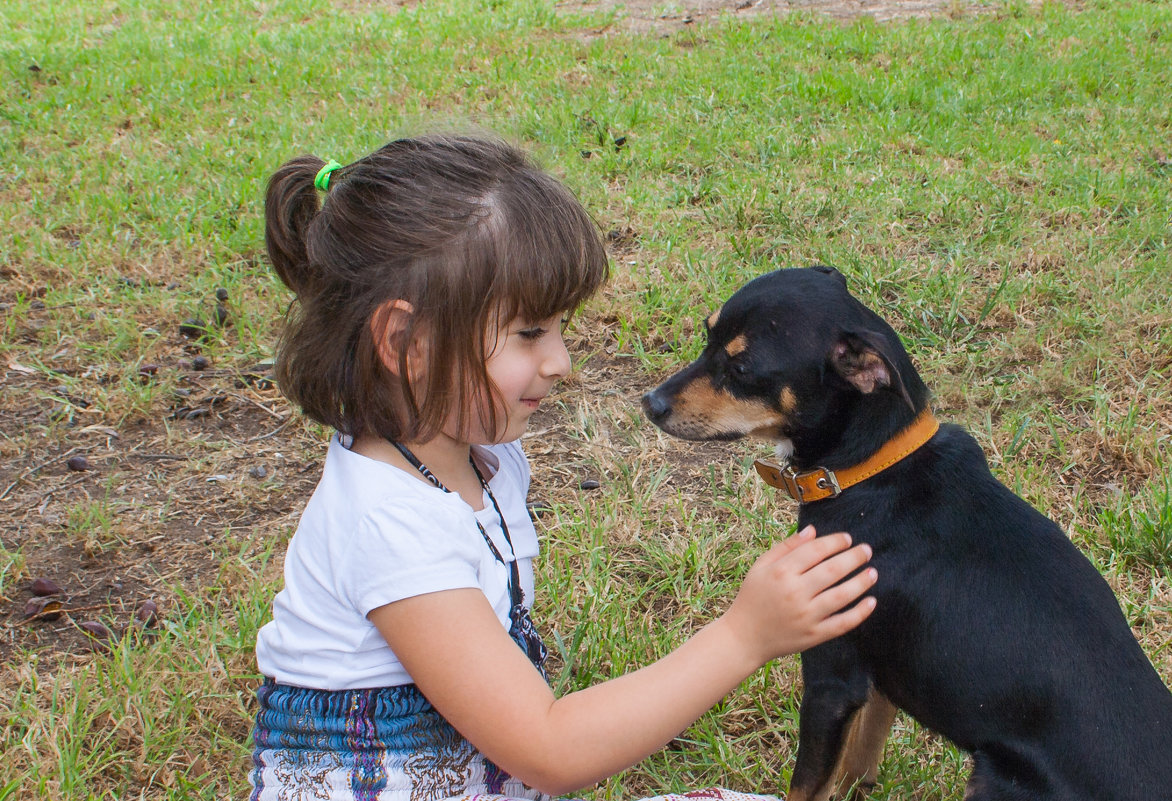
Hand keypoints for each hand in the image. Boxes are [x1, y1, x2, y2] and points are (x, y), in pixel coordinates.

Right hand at [720, 526, 876, 666]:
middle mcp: (795, 592)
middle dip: (854, 558)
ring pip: (841, 595)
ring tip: (873, 572)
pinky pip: (842, 623)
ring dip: (861, 582)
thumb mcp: (761, 566)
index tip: (848, 538)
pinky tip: (871, 601)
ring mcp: (806, 616)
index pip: (815, 551)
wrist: (744, 637)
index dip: (835, 542)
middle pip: (832, 570)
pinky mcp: (814, 635)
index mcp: (781, 572)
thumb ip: (787, 547)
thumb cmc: (753, 597)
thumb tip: (812, 530)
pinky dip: (859, 613)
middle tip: (867, 550)